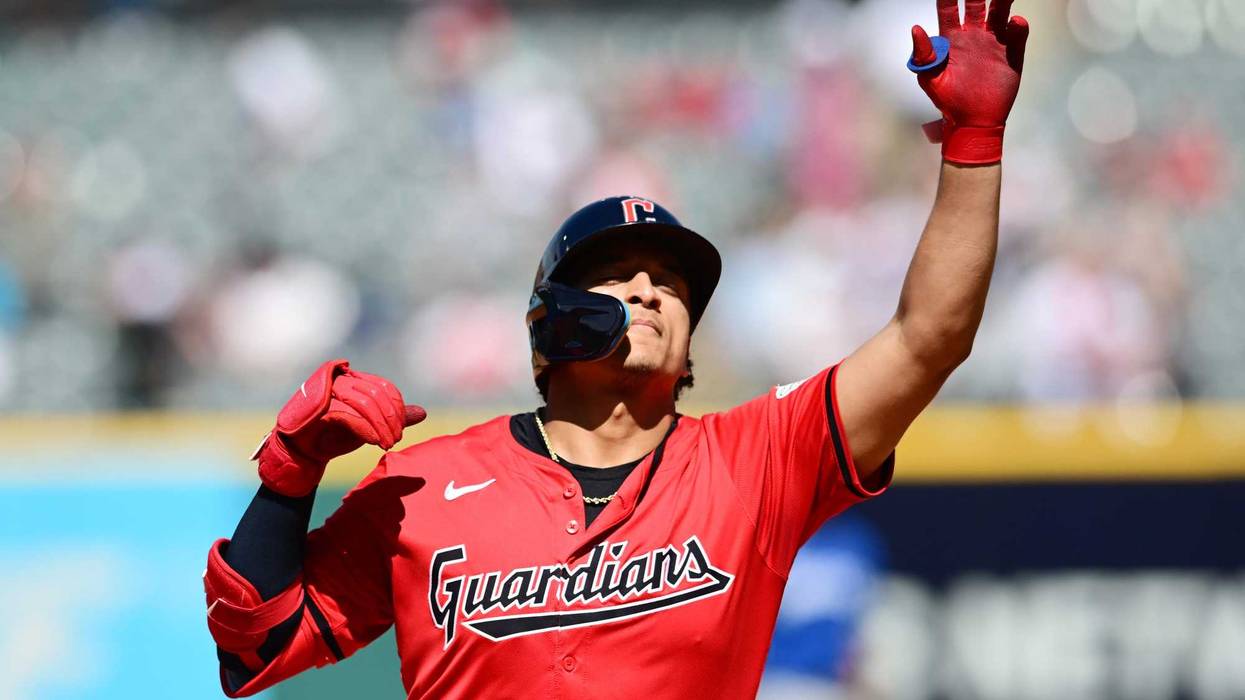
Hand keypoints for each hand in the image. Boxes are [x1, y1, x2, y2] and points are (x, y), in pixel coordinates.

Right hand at [254, 359, 426, 496]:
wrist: (304, 453)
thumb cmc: (335, 436)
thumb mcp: (371, 426)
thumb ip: (393, 418)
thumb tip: (422, 413)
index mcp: (354, 380)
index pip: (385, 388)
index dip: (397, 408)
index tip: (401, 429)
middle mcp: (341, 380)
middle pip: (377, 394)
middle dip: (392, 418)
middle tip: (395, 439)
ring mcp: (328, 391)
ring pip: (366, 403)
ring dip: (382, 426)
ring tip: (387, 443)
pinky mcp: (319, 408)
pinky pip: (350, 416)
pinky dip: (367, 430)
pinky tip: (375, 441)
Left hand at [909, 0, 1028, 163]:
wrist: (973, 122)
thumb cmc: (948, 101)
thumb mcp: (930, 79)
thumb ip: (924, 54)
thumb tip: (915, 29)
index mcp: (951, 39)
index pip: (948, 10)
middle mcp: (973, 36)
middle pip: (976, 5)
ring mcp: (993, 43)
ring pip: (1000, 13)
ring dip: (1002, 1)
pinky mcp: (1011, 54)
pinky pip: (1017, 34)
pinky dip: (1018, 26)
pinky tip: (1015, 23)